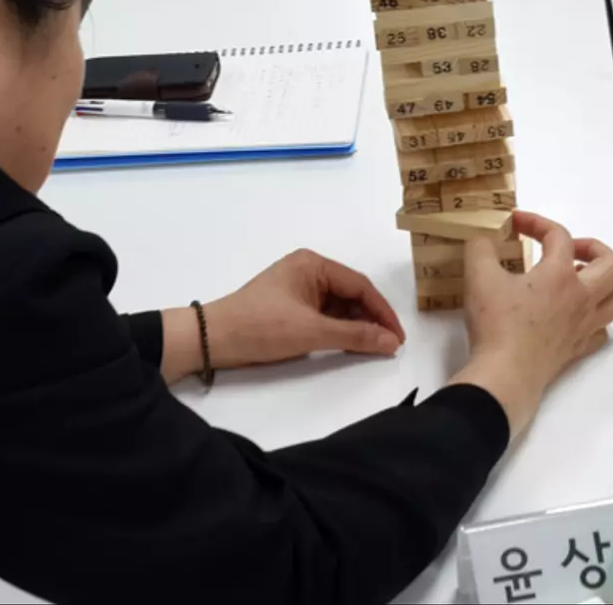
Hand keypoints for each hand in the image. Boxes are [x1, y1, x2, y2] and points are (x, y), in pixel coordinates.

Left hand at [201, 249, 405, 370]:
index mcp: (313, 264)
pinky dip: (338, 330)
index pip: (360, 286)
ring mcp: (298, 288)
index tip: (398, 337)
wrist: (214, 339)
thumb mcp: (312, 332)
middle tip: (388, 346)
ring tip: (372, 348)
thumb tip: (392, 342)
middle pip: (351, 294)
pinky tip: (349, 345)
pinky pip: (324, 315)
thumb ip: (355, 336)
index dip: (382, 312)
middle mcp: (308, 270)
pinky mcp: (290, 306)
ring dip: (355, 326)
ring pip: (338, 306)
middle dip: (370, 319)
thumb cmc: (262, 327)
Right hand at [448, 212, 612, 439]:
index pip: (559, 235)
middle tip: (569, 250)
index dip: (537, 222)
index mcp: (559, 274)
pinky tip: (574, 317)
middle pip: (612, 265)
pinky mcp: (578, 350)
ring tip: (579, 281)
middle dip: (595, 249)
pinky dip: (594, 320)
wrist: (507, 373)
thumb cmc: (497, 324)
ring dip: (604, 284)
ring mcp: (584, 326)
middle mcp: (581, 297)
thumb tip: (482, 237)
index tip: (515, 223)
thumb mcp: (479, 277)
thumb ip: (480, 248)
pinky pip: (601, 331)